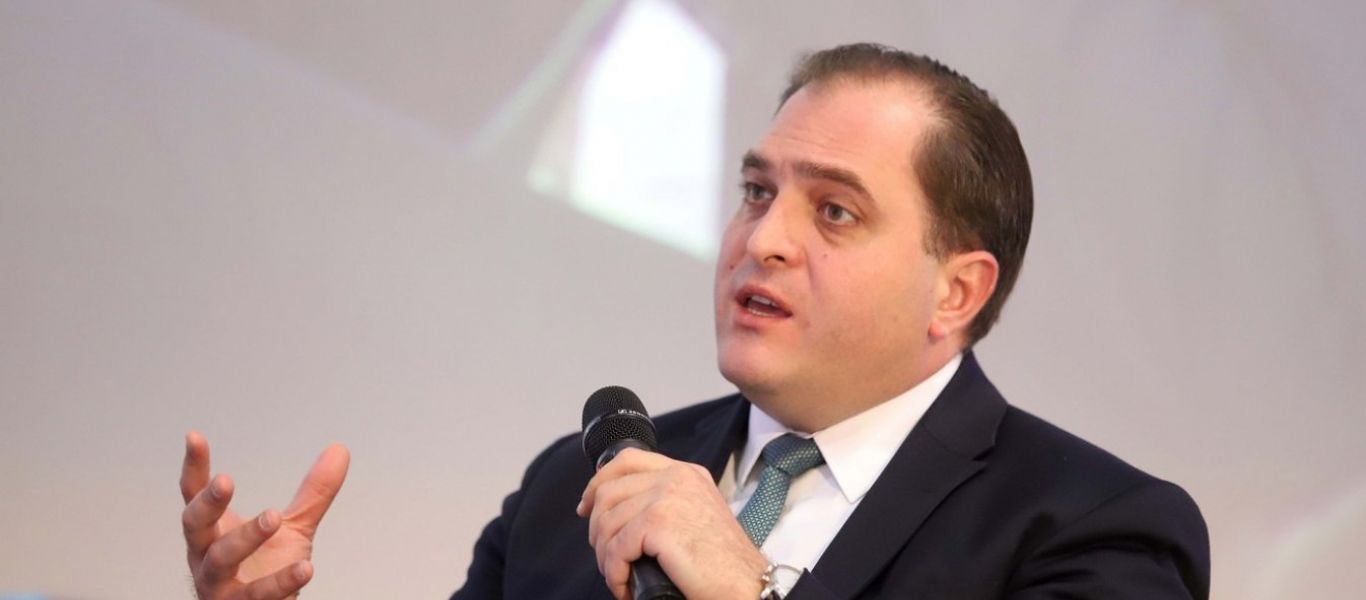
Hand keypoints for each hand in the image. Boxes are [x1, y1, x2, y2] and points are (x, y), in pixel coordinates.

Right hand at [180, 431, 349, 599]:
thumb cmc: (266, 571)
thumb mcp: (292, 527)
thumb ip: (313, 493)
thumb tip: (339, 450)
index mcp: (214, 531)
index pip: (194, 495)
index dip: (194, 467)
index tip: (194, 437)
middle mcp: (206, 556)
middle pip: (195, 525)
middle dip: (208, 503)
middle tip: (226, 480)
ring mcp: (219, 586)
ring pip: (220, 560)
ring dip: (245, 537)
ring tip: (273, 517)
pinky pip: (258, 596)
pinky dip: (281, 582)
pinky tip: (305, 567)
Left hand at [577, 449, 767, 599]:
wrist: (747, 586)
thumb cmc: (724, 564)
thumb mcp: (698, 515)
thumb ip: (668, 503)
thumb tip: (622, 512)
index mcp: (686, 472)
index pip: (627, 461)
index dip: (598, 483)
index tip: (586, 508)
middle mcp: (676, 477)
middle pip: (609, 491)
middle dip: (597, 528)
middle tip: (606, 557)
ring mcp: (667, 497)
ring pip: (607, 522)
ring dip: (605, 557)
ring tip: (619, 577)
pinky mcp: (658, 523)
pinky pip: (615, 548)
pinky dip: (614, 572)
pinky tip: (625, 586)